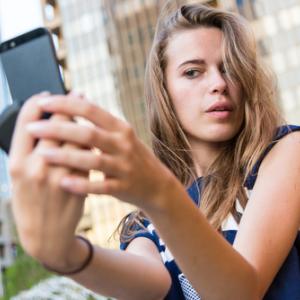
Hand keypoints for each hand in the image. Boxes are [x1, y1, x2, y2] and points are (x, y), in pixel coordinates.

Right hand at [9, 93, 87, 268]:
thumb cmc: (30, 203)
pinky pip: (88, 156)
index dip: (38, 103)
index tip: (48, 94)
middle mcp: (36, 166)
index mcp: (16, 162)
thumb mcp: (20, 176)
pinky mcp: (78, 183)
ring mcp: (59, 176)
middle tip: (78, 94)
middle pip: (58, 124)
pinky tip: (93, 139)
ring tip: (88, 114)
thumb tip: (47, 122)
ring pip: (77, 138)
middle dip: (69, 106)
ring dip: (84, 123)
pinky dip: (91, 145)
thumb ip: (30, 150)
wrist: (45, 236)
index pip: (26, 121)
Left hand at [25, 95, 175, 210]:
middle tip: (33, 128)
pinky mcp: (123, 187)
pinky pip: (101, 186)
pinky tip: (64, 183)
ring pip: (93, 159)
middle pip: (88, 133)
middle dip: (58, 129)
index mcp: (120, 128)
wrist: (157, 184)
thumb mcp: (121, 135)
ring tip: (43, 155)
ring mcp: (124, 166)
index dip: (65, 104)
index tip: (43, 102)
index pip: (90, 109)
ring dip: (66, 157)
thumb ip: (100, 121)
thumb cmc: (132, 157)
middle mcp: (123, 144)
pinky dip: (82, 184)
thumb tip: (74, 99)